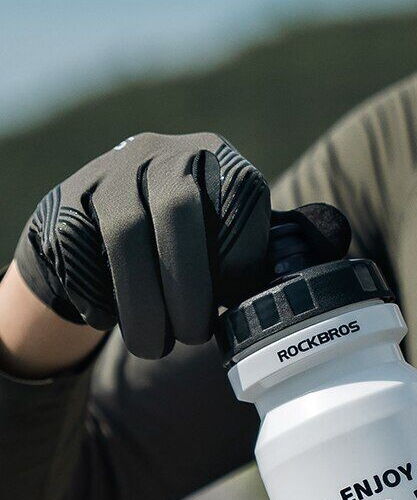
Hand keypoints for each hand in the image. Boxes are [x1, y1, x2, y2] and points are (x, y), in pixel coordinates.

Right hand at [14, 132, 270, 359]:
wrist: (97, 240)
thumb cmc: (179, 253)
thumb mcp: (221, 246)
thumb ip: (250, 264)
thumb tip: (271, 303)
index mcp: (214, 157)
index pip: (241, 191)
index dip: (241, 254)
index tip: (234, 305)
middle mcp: (161, 152)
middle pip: (178, 208)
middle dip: (188, 283)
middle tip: (194, 336)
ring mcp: (108, 172)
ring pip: (125, 234)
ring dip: (141, 302)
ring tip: (153, 347)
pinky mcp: (62, 202)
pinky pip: (78, 250)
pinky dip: (95, 295)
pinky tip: (106, 320)